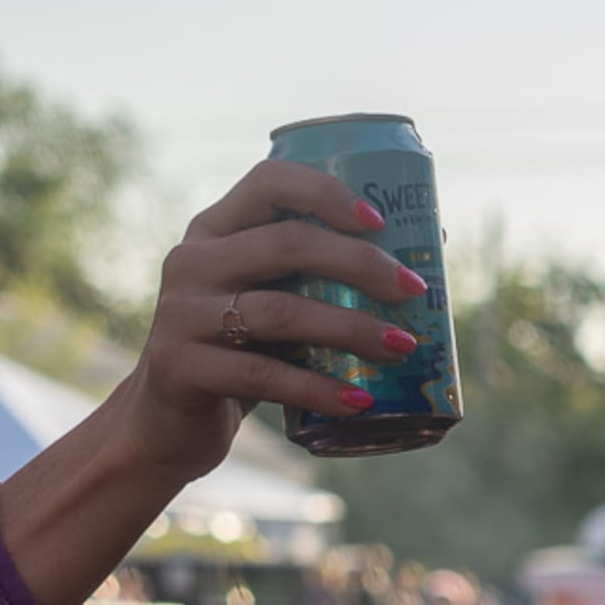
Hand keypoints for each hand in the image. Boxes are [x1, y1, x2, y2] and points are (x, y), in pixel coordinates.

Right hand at [115, 159, 429, 483]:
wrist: (168, 421)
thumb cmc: (241, 351)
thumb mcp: (273, 300)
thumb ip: (324, 273)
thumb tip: (436, 241)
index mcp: (216, 229)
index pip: (269, 183)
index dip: (327, 193)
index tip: (380, 221)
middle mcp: (191, 261)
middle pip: (286, 244)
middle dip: (360, 264)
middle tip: (413, 290)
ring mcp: (180, 313)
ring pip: (279, 311)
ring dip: (351, 329)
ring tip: (402, 348)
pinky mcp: (179, 367)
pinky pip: (261, 374)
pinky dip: (318, 388)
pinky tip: (359, 400)